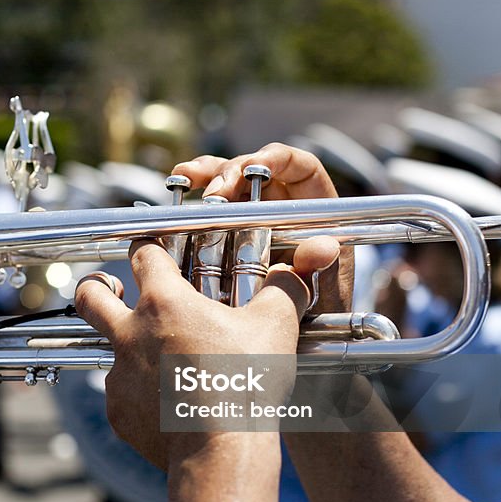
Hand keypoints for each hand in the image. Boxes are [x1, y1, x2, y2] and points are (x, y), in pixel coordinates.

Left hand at [75, 237, 340, 469]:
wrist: (221, 453)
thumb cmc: (247, 384)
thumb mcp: (276, 327)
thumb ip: (284, 289)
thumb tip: (293, 272)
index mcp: (163, 302)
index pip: (143, 253)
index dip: (148, 247)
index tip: (154, 251)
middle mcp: (130, 333)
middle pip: (90, 294)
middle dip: (94, 286)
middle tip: (111, 289)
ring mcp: (118, 374)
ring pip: (110, 351)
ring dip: (131, 350)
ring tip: (165, 364)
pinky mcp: (118, 411)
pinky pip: (123, 394)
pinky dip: (141, 395)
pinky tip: (170, 404)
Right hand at [173, 144, 353, 312]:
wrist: (291, 341)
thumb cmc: (315, 316)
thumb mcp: (321, 298)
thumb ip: (320, 272)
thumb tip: (324, 248)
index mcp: (313, 211)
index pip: (299, 169)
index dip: (279, 159)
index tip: (256, 167)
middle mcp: (280, 206)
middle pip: (254, 170)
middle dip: (230, 172)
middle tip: (213, 193)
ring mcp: (250, 216)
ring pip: (226, 180)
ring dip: (204, 174)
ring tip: (184, 178)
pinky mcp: (222, 230)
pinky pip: (206, 205)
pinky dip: (190, 195)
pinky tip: (176, 192)